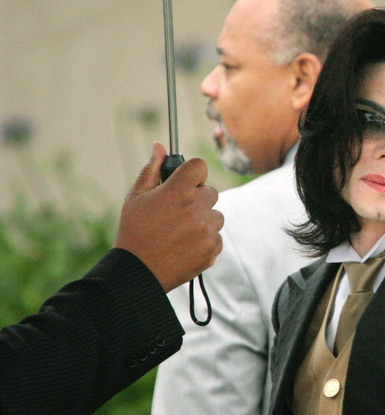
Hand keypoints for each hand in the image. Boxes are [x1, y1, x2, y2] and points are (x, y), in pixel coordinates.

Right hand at [114, 142, 223, 291]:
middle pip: (211, 192)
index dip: (193, 173)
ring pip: (215, 215)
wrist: (138, 271)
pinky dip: (205, 240)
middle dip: (197, 199)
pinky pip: (216, 236)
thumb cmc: (134, 231)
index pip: (200, 166)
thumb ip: (152, 169)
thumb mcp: (136, 197)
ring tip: (179, 232)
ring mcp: (207, 228)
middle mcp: (196, 207)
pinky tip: (185, 245)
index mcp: (177, 190)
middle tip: (176, 213)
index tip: (185, 182)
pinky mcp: (213, 247)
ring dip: (203, 220)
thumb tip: (160, 145)